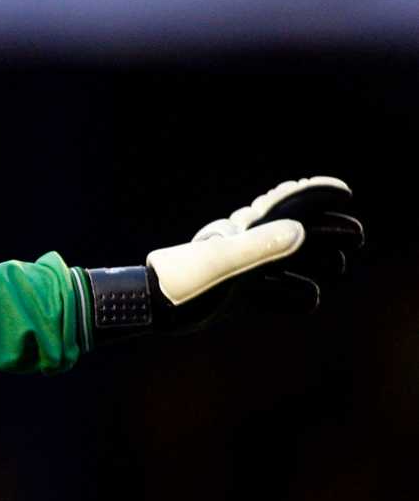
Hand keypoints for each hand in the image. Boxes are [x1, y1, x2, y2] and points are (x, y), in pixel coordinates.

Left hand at [85, 177, 364, 343]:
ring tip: (337, 267)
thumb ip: (258, 247)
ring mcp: (237, 271)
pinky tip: (309, 300)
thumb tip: (299, 230)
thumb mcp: (219, 265)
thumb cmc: (178, 283)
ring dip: (312, 262)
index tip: (343, 192)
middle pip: (289, 235)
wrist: (147, 308)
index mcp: (241, 233)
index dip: (315, 196)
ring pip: (283, 263)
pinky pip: (268, 293)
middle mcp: (242, 248)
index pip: (284, 207)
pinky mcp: (230, 295)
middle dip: (323, 232)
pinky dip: (290, 294)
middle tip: (354, 236)